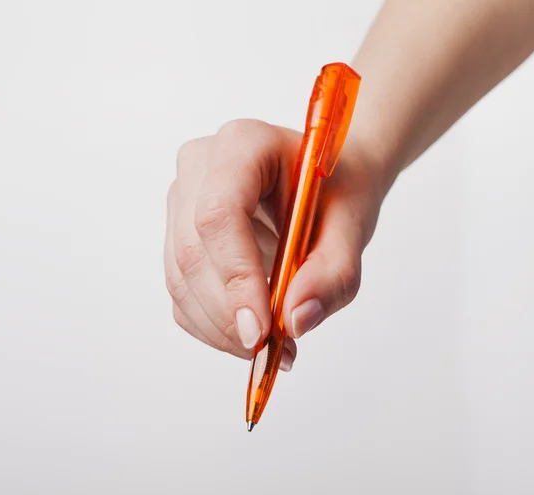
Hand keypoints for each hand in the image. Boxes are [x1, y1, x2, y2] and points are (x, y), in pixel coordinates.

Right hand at [164, 119, 383, 370]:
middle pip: (193, 252)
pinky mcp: (179, 232)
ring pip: (180, 278)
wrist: (327, 182)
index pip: (219, 214)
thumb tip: (295, 321)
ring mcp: (182, 198)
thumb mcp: (354, 227)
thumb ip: (333, 273)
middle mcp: (199, 165)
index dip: (236, 276)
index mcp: (243, 144)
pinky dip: (212, 324)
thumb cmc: (340, 192)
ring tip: (271, 346)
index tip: (263, 329)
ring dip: (221, 327)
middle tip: (273, 350)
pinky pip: (181, 290)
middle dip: (230, 314)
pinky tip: (251, 332)